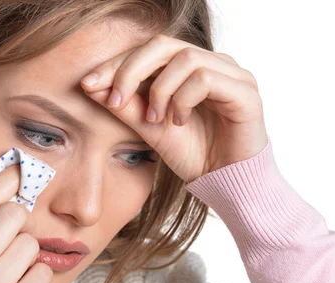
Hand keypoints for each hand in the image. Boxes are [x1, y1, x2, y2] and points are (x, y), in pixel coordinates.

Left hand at [80, 34, 268, 182]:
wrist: (226, 184)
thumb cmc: (196, 155)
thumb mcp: (151, 129)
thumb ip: (127, 106)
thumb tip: (91, 86)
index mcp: (193, 67)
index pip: (150, 50)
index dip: (117, 64)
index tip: (89, 84)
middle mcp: (214, 63)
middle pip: (164, 45)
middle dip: (131, 71)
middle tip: (116, 101)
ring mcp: (232, 75)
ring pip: (184, 59)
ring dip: (160, 90)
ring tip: (157, 120)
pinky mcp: (245, 92)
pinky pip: (205, 79)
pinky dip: (183, 100)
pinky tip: (180, 122)